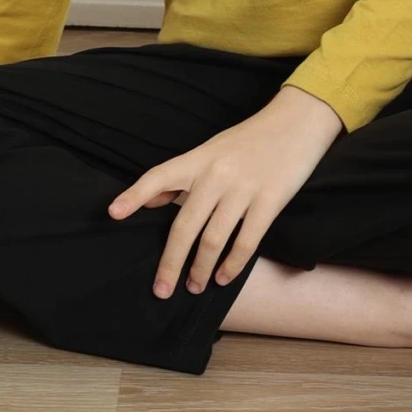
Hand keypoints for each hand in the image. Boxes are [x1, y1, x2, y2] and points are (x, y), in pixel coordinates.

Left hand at [107, 86, 343, 299]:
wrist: (296, 123)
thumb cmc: (250, 139)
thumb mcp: (212, 150)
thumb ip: (181, 177)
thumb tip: (149, 201)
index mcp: (199, 158)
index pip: (159, 176)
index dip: (135, 195)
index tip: (114, 214)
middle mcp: (217, 174)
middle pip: (185, 225)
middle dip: (171, 262)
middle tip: (162, 289)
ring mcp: (244, 188)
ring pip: (214, 239)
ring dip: (201, 268)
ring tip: (194, 286)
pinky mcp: (270, 201)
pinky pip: (246, 241)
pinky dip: (232, 265)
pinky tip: (224, 277)